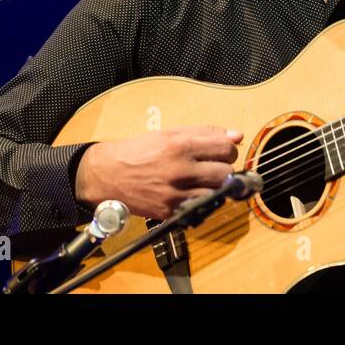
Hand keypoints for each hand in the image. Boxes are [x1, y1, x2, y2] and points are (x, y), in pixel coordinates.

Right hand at [74, 125, 243, 219]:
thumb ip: (204, 133)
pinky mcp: (171, 211)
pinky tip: (192, 191)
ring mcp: (176, 193)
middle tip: (213, 166)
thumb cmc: (138, 151)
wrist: (108, 175)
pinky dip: (201, 200)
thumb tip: (237, 135)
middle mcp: (180, 170)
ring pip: (217, 193)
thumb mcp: (169, 133)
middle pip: (226, 172)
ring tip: (203, 179)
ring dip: (215, 186)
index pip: (225, 148)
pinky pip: (201, 207)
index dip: (228, 149)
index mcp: (180, 145)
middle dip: (224, 168)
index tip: (222, 150)